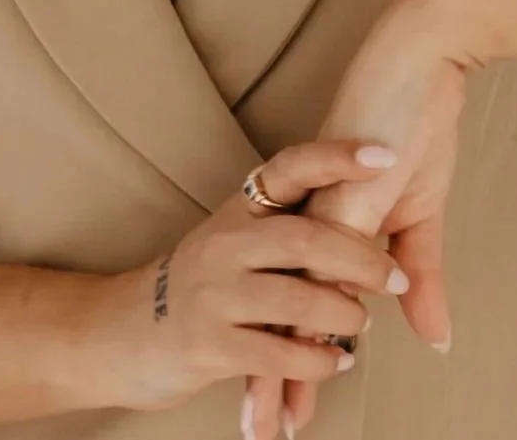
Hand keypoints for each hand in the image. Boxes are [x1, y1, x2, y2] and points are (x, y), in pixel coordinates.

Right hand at [96, 138, 410, 422]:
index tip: (384, 154)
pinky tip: (334, 362)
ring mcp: (213, 293)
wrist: (121, 333)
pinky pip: (278, 352)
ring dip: (343, 315)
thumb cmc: (199, 285)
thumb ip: (289, 233)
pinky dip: (317, 360)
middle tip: (395, 278)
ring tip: (361, 323)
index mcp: (238, 209)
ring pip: (297, 298)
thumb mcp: (235, 242)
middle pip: (306, 238)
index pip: (292, 167)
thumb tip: (366, 224)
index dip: (338, 157)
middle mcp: (224, 242)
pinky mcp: (209, 344)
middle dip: (361, 259)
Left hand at [249, 2, 467, 438]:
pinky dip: (327, 312)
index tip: (269, 407)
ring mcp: (320, 210)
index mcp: (316, 218)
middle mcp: (306, 219)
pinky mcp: (343, 197)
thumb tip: (432, 335)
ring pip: (295, 301)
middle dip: (272, 376)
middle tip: (258, 432)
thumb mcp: (420, 211)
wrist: (419, 57)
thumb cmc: (415, 120)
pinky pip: (330, 266)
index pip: (295, 301)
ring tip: (277, 421)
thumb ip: (418, 276)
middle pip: (281, 311)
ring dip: (288, 364)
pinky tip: (325, 354)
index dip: (283, 355)